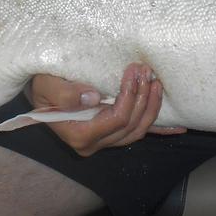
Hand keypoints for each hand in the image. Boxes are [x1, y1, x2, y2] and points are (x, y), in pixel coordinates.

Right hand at [27, 63, 185, 156]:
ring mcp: (104, 141)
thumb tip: (93, 98)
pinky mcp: (112, 134)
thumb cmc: (41, 87)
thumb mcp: (46, 86)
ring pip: (137, 132)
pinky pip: (138, 134)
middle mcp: (93, 144)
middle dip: (143, 98)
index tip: (133, 72)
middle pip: (130, 127)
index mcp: (79, 134)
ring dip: (151, 108)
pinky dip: (159, 130)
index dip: (129, 96)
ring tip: (155, 82)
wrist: (38, 94)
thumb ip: (65, 94)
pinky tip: (177, 128)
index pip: (115, 120)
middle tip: (146, 71)